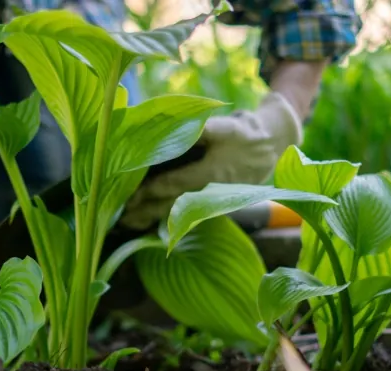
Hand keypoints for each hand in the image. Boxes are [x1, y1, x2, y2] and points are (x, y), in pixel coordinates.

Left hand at [119, 91, 302, 230]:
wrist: (272, 148)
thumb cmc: (246, 134)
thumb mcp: (227, 127)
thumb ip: (201, 129)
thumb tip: (173, 125)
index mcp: (212, 175)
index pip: (175, 184)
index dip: (150, 189)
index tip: (127, 192)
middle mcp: (209, 193)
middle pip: (171, 205)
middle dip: (145, 210)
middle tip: (118, 216)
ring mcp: (210, 201)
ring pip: (176, 213)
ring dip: (150, 218)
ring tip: (126, 224)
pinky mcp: (209, 203)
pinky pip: (182, 213)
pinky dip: (162, 217)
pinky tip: (144, 221)